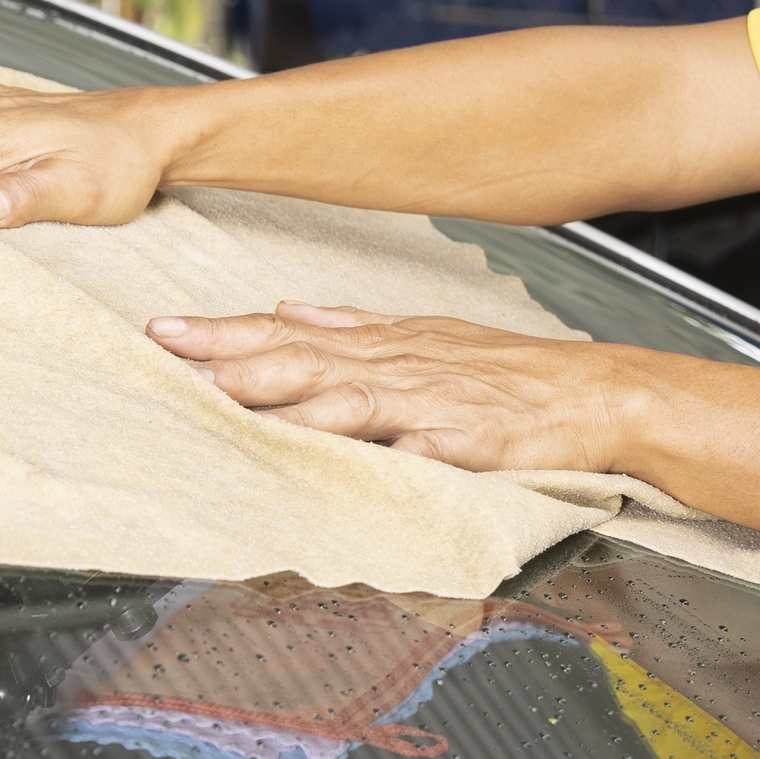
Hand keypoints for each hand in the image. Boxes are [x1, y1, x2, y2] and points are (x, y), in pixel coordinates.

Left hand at [146, 300, 652, 471]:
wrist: (595, 393)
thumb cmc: (510, 374)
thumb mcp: (425, 335)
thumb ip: (352, 327)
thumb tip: (288, 309)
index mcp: (383, 344)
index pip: (288, 334)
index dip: (224, 333)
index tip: (164, 330)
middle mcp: (397, 365)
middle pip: (300, 357)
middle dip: (229, 355)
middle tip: (167, 352)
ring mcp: (430, 401)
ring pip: (344, 393)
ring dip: (282, 394)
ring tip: (226, 397)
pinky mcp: (468, 441)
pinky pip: (415, 446)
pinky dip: (377, 445)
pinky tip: (344, 449)